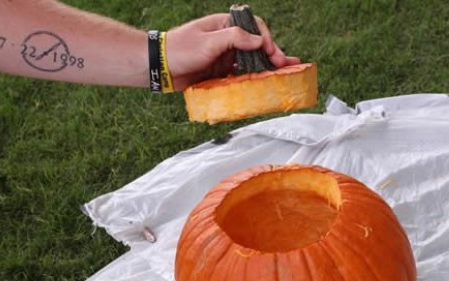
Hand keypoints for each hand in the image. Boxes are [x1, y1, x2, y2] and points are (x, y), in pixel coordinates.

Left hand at [166, 13, 300, 90]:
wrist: (159, 68)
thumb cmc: (181, 49)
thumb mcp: (209, 41)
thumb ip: (235, 39)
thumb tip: (259, 41)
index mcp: (225, 26)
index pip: (254, 28)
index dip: (266, 40)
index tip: (272, 54)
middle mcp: (228, 41)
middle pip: (257, 47)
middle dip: (274, 56)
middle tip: (289, 66)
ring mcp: (225, 58)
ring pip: (252, 63)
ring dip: (267, 70)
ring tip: (285, 76)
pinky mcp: (221, 74)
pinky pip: (241, 77)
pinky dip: (253, 81)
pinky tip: (265, 87)